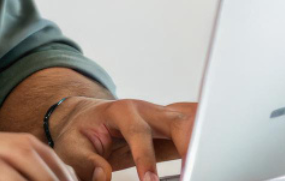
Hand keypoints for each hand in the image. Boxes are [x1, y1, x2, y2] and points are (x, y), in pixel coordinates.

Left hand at [47, 97, 197, 180]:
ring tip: (211, 162)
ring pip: (190, 124)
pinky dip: (203, 143)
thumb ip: (87, 162)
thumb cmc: (78, 131)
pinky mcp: (170, 131)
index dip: (145, 157)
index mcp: (121, 111)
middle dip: (189, 141)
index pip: (137, 132)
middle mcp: (146, 111)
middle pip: (175, 121)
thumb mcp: (71, 147)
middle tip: (195, 167)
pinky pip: (192, 134)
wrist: (84, 118)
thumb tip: (104, 176)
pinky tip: (213, 156)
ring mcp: (161, 119)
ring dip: (203, 139)